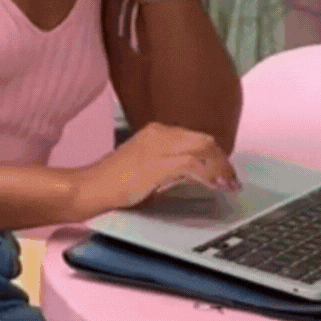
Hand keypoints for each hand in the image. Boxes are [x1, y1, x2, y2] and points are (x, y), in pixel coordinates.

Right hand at [70, 122, 240, 219]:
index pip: (195, 137)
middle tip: (231, 181)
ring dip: (220, 169)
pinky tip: (216, 186)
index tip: (223, 172)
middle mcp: (158, 133)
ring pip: (203, 148)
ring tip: (228, 185)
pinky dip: (210, 175)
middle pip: (204, 140)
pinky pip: (194, 164)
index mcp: (155, 131)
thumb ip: (168, 165)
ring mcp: (158, 146)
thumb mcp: (145, 167)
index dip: (214, 155)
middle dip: (222, 161)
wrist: (89, 188)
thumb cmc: (113, 184)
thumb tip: (196, 175)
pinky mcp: (158, 163)